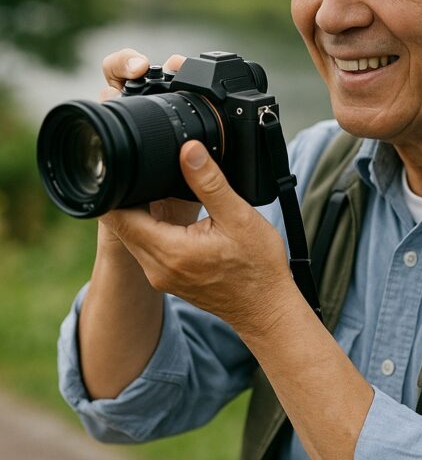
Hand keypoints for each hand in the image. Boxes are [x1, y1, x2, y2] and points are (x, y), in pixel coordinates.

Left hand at [102, 140, 294, 331]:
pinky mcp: (168, 279)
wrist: (266, 309)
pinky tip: (172, 215)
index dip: (118, 189)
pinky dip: (151, 229)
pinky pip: (146, 249)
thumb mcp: (239, 216)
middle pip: (121, 225)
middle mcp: (157, 268)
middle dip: (128, 197)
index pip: (119, 217)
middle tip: (144, 172)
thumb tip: (188, 150)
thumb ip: (209, 181)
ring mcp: (160, 277)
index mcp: (170, 251)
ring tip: (159, 190)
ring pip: (132, 236)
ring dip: (139, 213)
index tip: (129, 168)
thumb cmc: (258, 268)